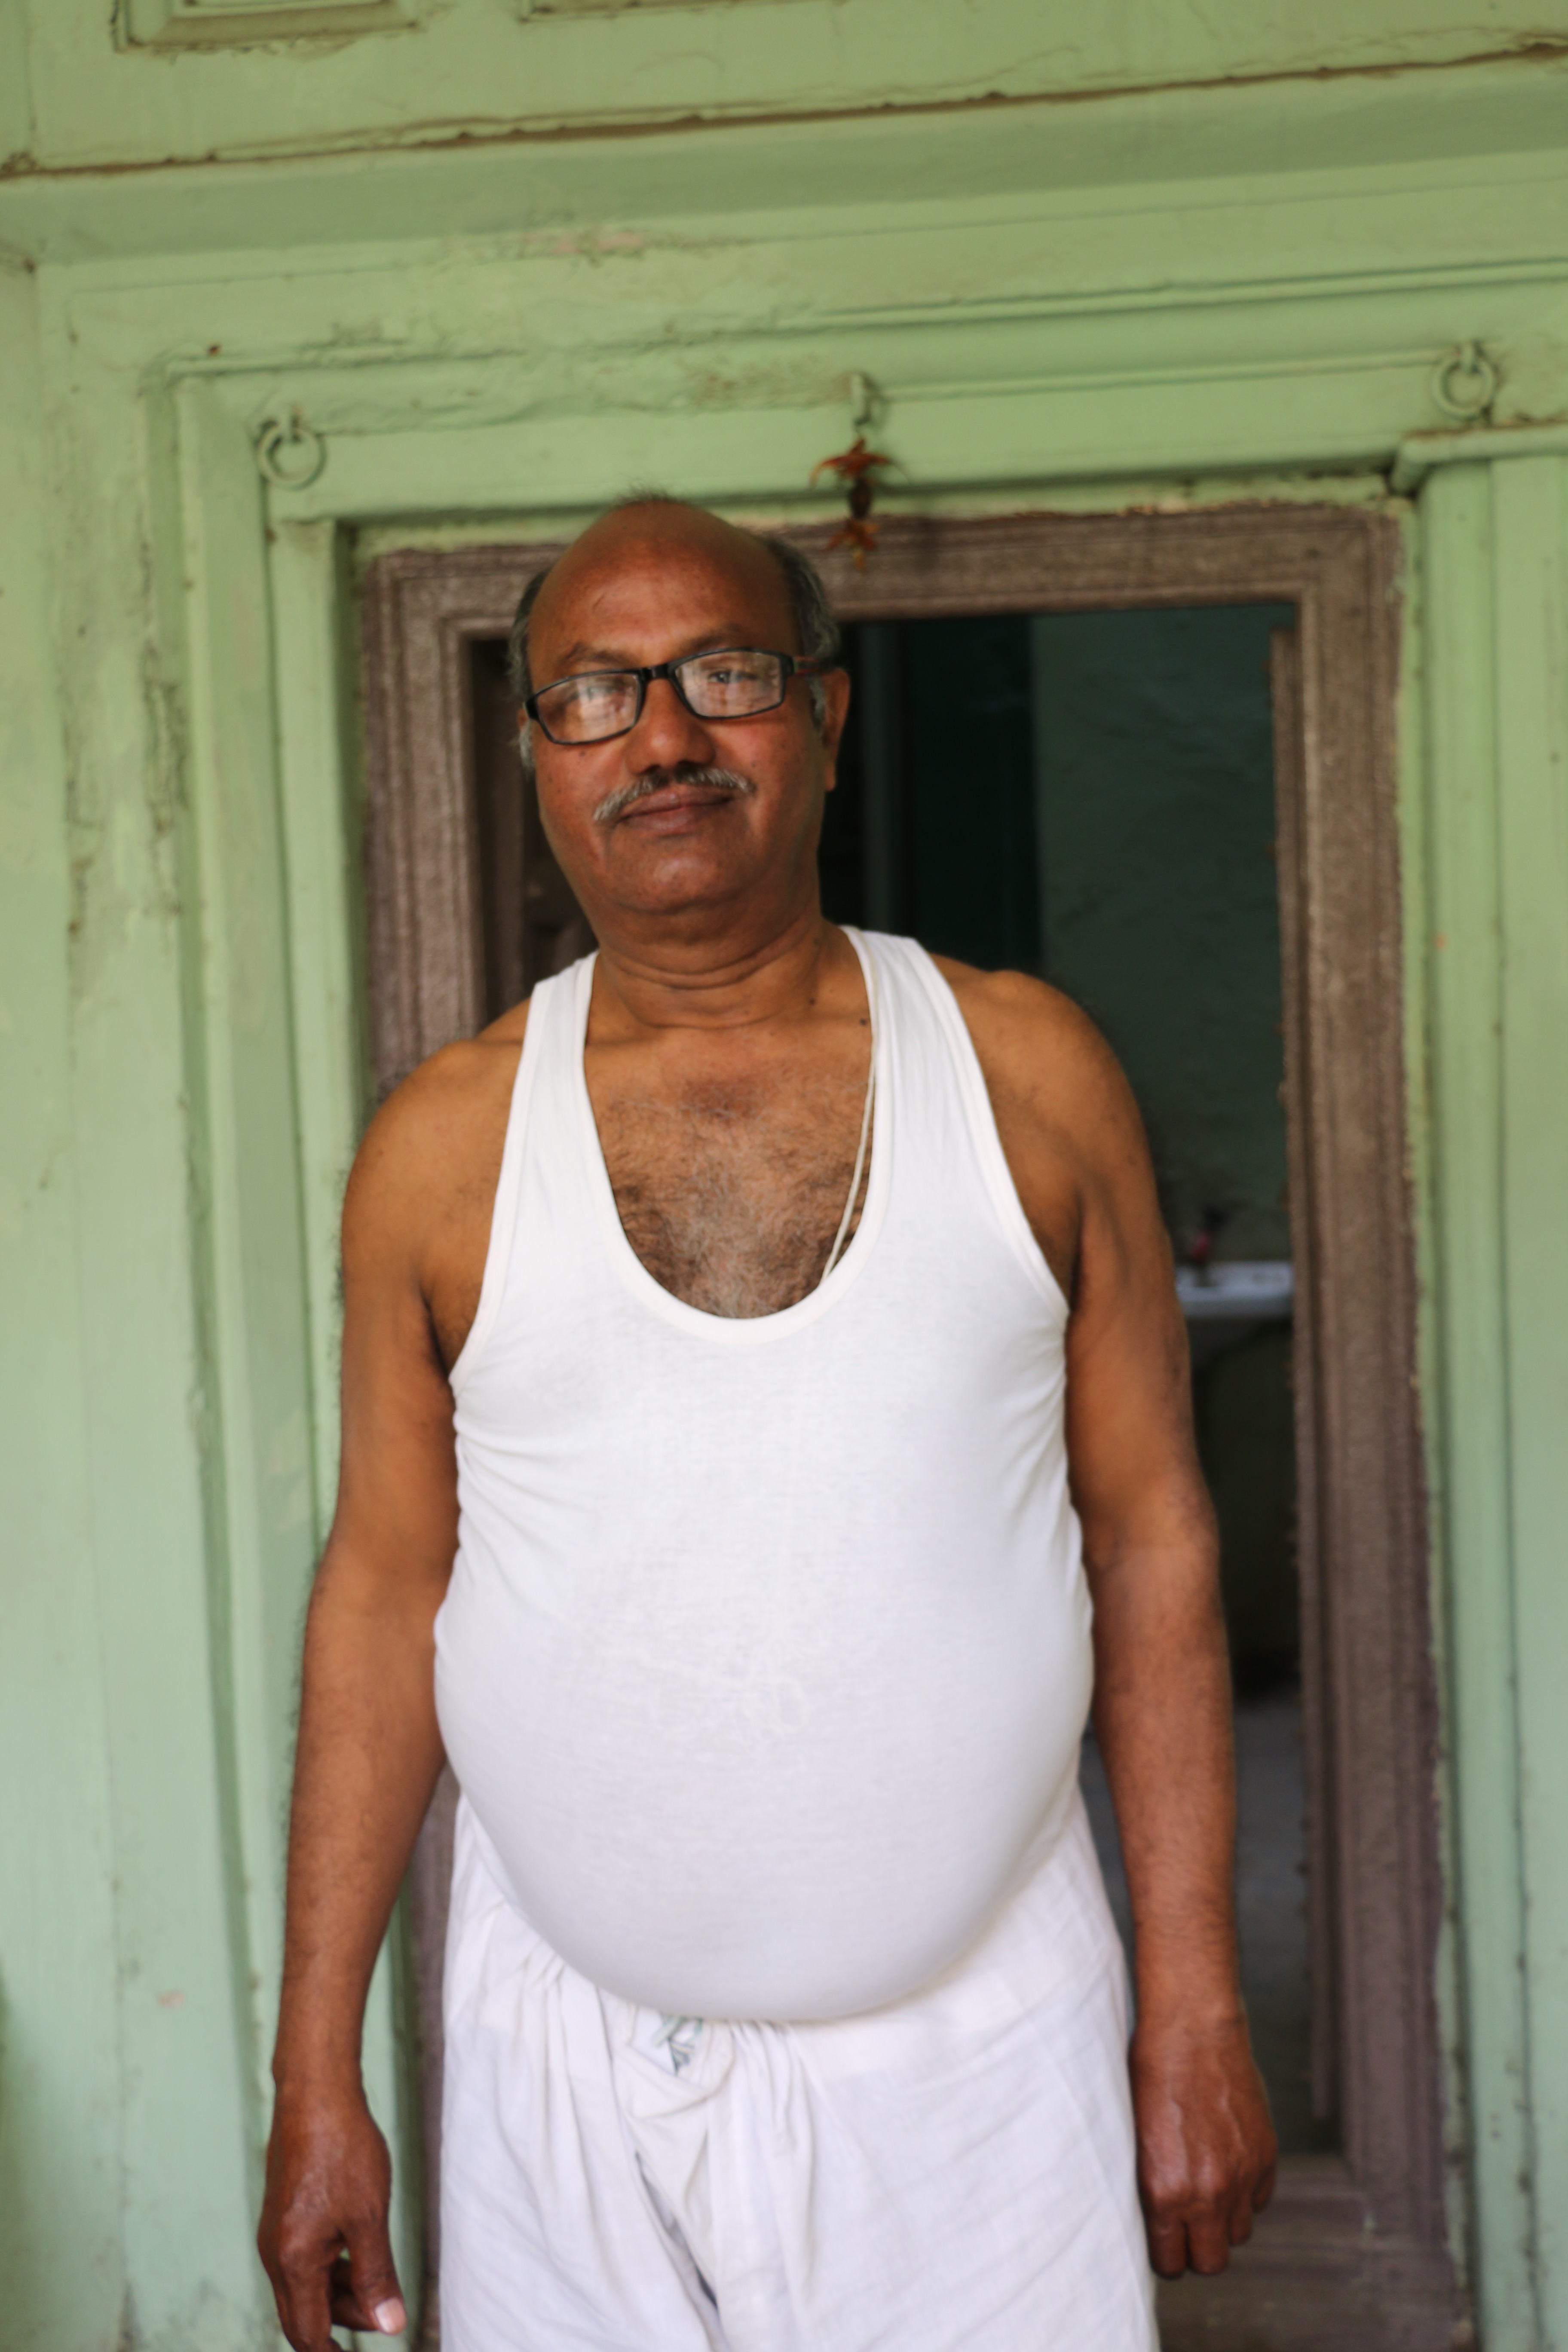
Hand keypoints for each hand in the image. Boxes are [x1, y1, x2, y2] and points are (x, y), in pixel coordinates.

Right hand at [258, 2082, 407, 2349]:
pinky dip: (332, 2267)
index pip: (308, 2333)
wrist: (315, 2094)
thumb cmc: (343, 2149)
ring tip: (379, 2282)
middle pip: (304, 2313)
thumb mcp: (369, 2217)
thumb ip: (376, 2276)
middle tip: (384, 2312)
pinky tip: (359, 2252)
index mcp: (293, 2261)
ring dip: (341, 2292)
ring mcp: (276, 2233)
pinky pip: (304, 2260)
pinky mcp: (284, 2215)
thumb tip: (389, 2325)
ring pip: (305, 2286)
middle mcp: (275, 2253)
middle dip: (343, 2322)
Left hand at [1130, 2009, 1277, 2276]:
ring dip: (1223, 2219)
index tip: (1163, 2240)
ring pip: (1239, 2233)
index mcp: (1165, 2192)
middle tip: (1186, 2223)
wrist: (1191, 2031)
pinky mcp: (1265, 2155)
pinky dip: (1246, 2192)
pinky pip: (1260, 2199)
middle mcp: (1207, 2193)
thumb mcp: (1134, 2140)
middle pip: (1211, 2261)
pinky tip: (1226, 2163)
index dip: (1166, 2254)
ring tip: (1205, 2186)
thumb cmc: (1150, 2076)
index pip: (1170, 2263)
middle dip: (1197, 2247)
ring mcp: (1241, 2176)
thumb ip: (1151, 2188)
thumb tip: (1159, 2221)